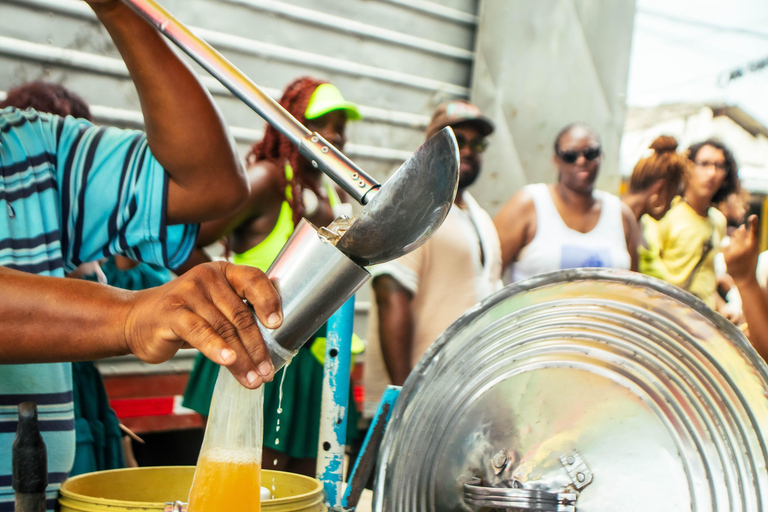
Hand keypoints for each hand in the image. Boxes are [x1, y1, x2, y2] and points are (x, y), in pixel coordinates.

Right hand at [123, 262, 281, 388]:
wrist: (135, 320)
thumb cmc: (184, 317)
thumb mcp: (214, 309)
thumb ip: (239, 315)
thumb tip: (273, 343)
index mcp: (224, 272)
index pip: (254, 280)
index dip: (270, 301)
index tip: (278, 326)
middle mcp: (208, 277)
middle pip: (241, 315)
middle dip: (258, 348)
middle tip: (267, 372)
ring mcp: (189, 292)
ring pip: (225, 329)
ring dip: (242, 359)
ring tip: (253, 379)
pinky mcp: (172, 312)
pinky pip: (200, 332)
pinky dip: (217, 349)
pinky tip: (228, 362)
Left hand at [723, 215, 759, 284]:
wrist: (744, 277)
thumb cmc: (750, 260)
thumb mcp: (753, 249)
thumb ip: (748, 237)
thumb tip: (741, 226)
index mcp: (754, 246)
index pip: (755, 233)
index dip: (754, 224)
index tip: (753, 216)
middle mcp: (745, 249)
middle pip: (739, 232)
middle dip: (739, 233)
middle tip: (741, 240)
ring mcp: (735, 253)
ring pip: (731, 239)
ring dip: (733, 242)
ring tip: (738, 251)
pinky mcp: (726, 257)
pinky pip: (724, 245)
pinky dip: (727, 247)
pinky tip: (732, 253)